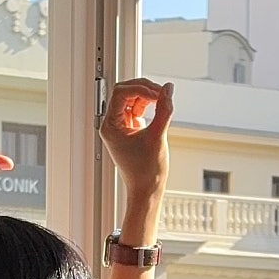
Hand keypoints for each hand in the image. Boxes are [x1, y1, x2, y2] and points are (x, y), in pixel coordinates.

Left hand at [101, 77, 173, 207]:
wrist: (147, 190)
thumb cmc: (146, 171)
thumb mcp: (157, 136)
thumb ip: (164, 110)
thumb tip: (168, 89)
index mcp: (110, 126)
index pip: (120, 93)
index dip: (141, 88)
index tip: (158, 93)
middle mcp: (112, 125)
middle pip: (124, 92)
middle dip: (144, 89)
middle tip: (162, 93)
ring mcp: (121, 126)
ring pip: (131, 99)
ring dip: (147, 97)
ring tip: (162, 103)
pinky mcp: (130, 130)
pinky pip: (137, 109)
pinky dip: (149, 106)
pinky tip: (159, 110)